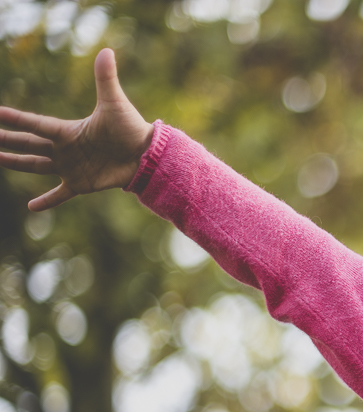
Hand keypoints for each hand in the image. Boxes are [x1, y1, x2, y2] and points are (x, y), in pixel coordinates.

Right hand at [0, 48, 152, 210]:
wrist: (147, 156)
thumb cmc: (131, 128)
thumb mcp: (115, 103)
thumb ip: (106, 78)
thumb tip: (107, 50)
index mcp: (67, 131)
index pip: (35, 124)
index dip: (14, 118)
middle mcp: (64, 148)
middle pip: (28, 143)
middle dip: (6, 139)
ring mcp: (70, 167)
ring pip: (36, 165)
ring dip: (15, 163)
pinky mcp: (80, 184)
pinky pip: (59, 194)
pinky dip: (47, 201)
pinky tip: (32, 208)